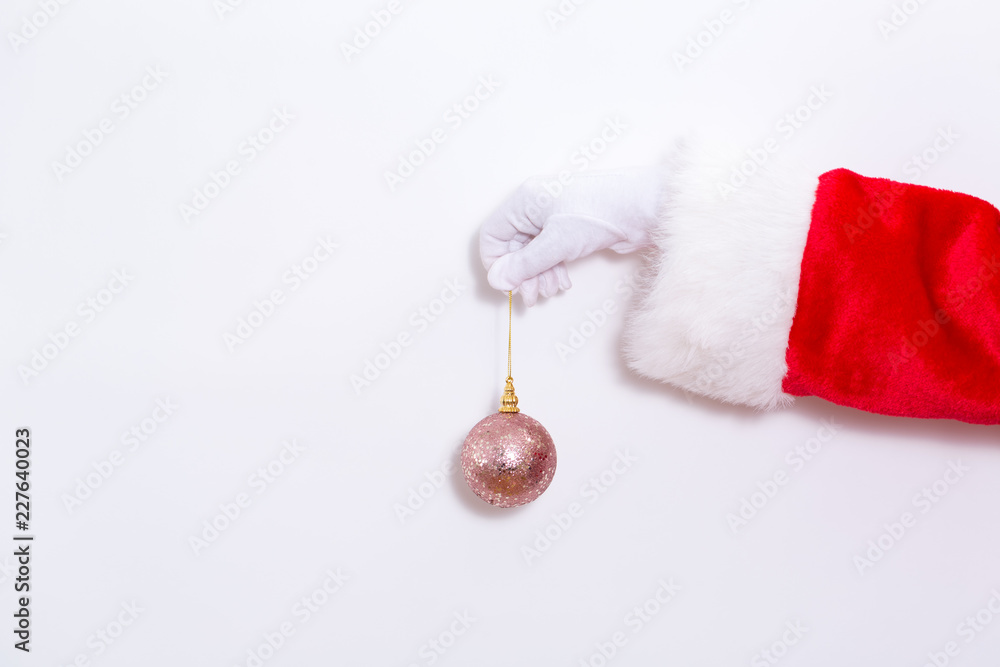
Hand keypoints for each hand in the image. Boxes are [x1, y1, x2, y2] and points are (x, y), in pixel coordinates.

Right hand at [479, 167, 664, 305]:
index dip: (497, 263)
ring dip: (538, 277)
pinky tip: (563, 284)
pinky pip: (550, 256)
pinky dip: (552, 272)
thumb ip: (524, 264)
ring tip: (551, 291)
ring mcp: (553, 219)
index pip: (492, 235)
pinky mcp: (570, 232)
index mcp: (524, 201)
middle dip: (522, 275)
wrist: (644, 208)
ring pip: (532, 255)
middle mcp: (535, 208)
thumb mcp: (556, 243)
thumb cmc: (600, 212)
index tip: (509, 286)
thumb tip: (497, 281)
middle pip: (513, 248)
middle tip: (532, 297)